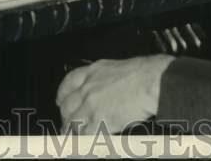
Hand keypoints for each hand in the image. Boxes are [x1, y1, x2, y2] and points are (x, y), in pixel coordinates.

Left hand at [56, 54, 174, 133]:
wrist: (150, 81)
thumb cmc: (142, 73)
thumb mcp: (117, 67)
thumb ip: (105, 77)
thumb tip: (106, 86)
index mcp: (93, 71)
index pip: (69, 82)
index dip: (62, 94)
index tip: (61, 100)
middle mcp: (88, 87)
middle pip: (67, 104)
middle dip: (65, 116)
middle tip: (65, 122)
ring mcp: (92, 105)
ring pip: (73, 121)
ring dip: (71, 130)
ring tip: (71, 136)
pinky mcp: (100, 120)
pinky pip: (85, 133)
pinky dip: (83, 139)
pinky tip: (83, 142)